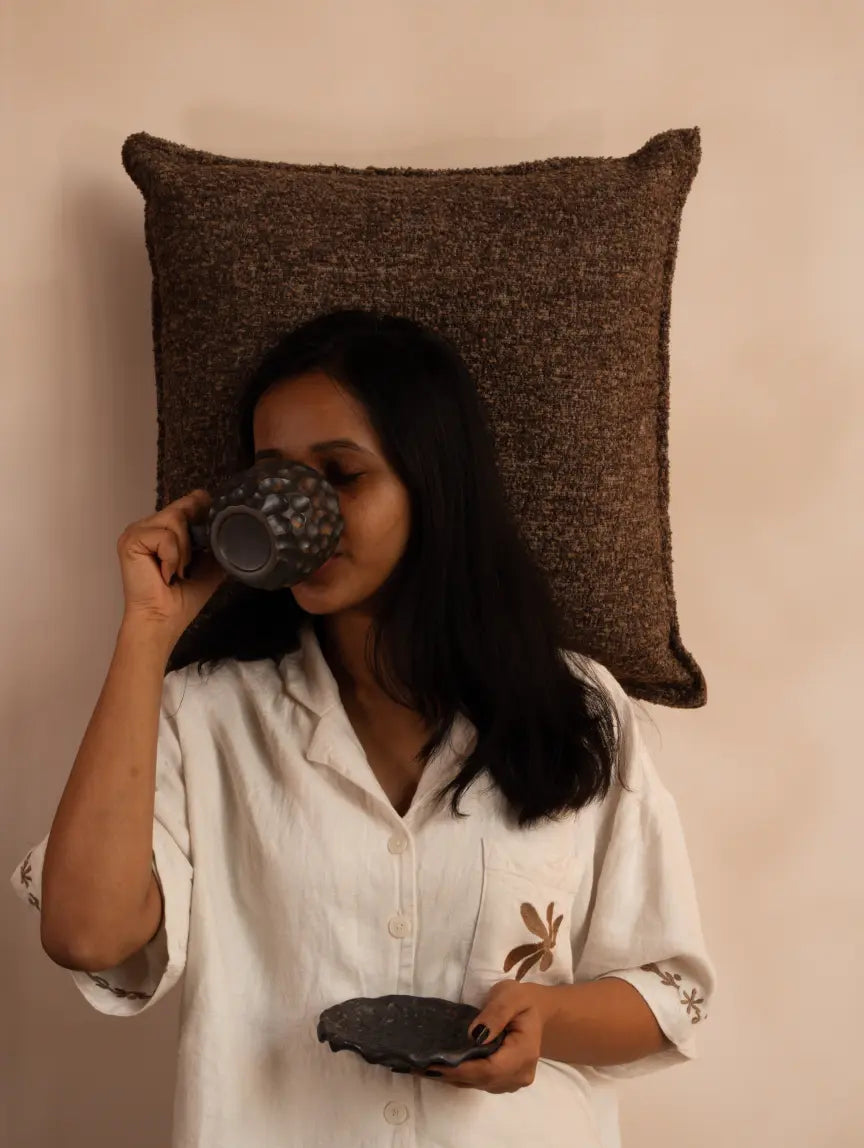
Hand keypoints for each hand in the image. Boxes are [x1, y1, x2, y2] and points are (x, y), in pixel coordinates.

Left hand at [414, 980, 546, 1092]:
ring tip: (422, 1067)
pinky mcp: (502, 1081)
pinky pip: (478, 1082)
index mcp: (524, 1054)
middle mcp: (519, 1075)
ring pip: (477, 1084)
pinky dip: (458, 1076)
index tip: (435, 1063)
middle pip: (481, 1080)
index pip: (490, 1069)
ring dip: (450, 1077)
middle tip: (418, 1065)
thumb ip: (496, 1013)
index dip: (461, 1068)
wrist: (534, 1011)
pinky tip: (438, 1068)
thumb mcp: (511, 996)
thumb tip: (474, 1035)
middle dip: (449, 1074)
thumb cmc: (522, 1001)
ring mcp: (511, 1081)